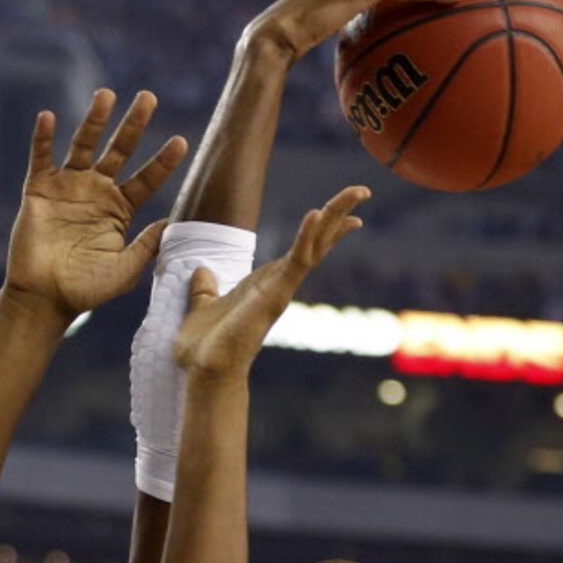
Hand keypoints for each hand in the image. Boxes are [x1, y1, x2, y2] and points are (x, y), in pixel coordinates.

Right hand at [4, 89, 186, 320]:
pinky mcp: (40, 190)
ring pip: (83, 145)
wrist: (46, 299)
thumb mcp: (126, 269)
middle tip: (148, 97)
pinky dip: (43, 138)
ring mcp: (68, 188)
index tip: (181, 142)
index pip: (146, 179)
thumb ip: (148, 245)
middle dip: (133, 125)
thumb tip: (174, 221)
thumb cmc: (87, 290)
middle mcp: (96, 192)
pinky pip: (41, 158)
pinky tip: (48, 116)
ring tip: (107, 95)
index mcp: (119, 210)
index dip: (162, 162)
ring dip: (94, 120)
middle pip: (118, 151)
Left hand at [174, 187, 369, 377]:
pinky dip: (306, 238)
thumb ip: (204, 288)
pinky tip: (316, 213)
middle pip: (317, 243)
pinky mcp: (275, 297)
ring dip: (334, 218)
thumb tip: (201, 271)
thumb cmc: (204, 349)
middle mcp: (278, 286)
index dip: (319, 228)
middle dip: (339, 215)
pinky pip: (295, 262)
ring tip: (357, 193)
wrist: (204, 373)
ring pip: (315, 247)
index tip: (335, 209)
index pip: (300, 250)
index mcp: (264, 284)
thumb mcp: (200, 306)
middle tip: (363, 190)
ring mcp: (280, 291)